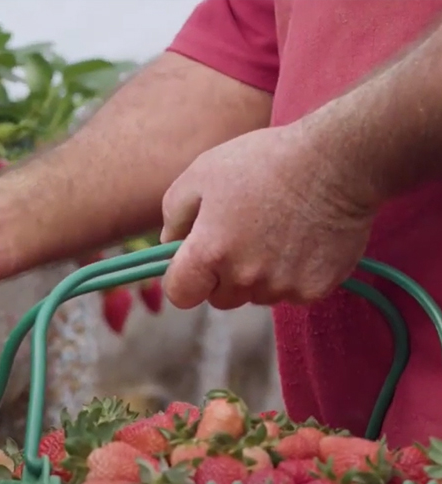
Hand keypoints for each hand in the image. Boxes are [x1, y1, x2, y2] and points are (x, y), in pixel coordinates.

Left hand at [159, 123, 376, 309]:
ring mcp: (281, 287)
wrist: (337, 161)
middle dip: (223, 275)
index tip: (195, 264)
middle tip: (243, 236)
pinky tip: (301, 239)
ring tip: (276, 231)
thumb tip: (170, 244)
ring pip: (256, 295)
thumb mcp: (201, 173)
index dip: (184, 279)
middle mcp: (243, 277)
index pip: (180, 294)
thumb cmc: (264, 161)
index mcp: (209, 252)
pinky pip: (291, 293)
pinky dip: (292, 274)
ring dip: (259, 275)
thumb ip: (174, 215)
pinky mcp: (314, 289)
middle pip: (220, 298)